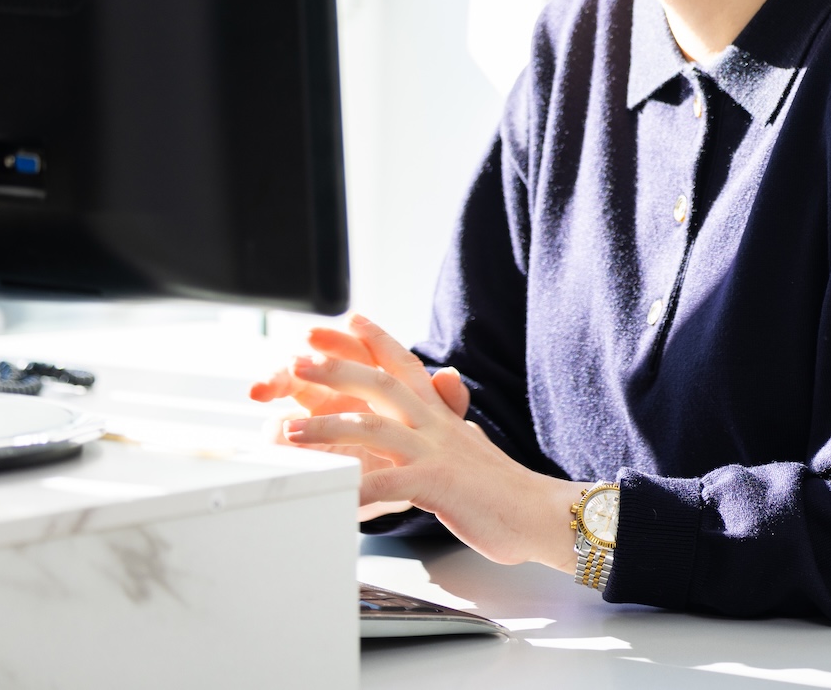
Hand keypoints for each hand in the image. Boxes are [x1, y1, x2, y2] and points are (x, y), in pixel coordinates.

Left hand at [251, 314, 584, 570]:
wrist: (542, 512)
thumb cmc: (504, 489)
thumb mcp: (471, 446)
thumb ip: (451, 426)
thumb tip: (447, 412)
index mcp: (441, 415)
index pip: (406, 364)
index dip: (376, 339)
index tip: (350, 318)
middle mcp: (435, 425)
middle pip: (379, 384)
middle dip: (335, 370)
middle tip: (296, 359)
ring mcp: (434, 452)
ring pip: (372, 429)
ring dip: (326, 428)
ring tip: (287, 429)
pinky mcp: (435, 485)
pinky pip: (384, 485)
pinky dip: (352, 490)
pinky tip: (327, 495)